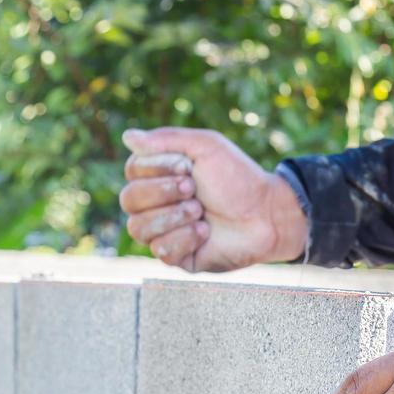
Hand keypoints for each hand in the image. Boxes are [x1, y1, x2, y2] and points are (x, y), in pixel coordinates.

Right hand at [120, 127, 308, 271]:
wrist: (266, 213)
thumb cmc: (238, 178)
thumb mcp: (206, 146)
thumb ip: (166, 140)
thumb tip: (127, 136)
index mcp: (160, 175)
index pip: (132, 171)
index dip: (157, 169)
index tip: (188, 167)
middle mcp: (157, 204)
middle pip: (129, 200)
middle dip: (164, 193)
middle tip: (194, 190)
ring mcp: (165, 232)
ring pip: (138, 228)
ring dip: (173, 217)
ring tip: (200, 212)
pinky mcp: (178, 257)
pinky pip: (161, 251)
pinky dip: (184, 239)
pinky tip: (205, 232)